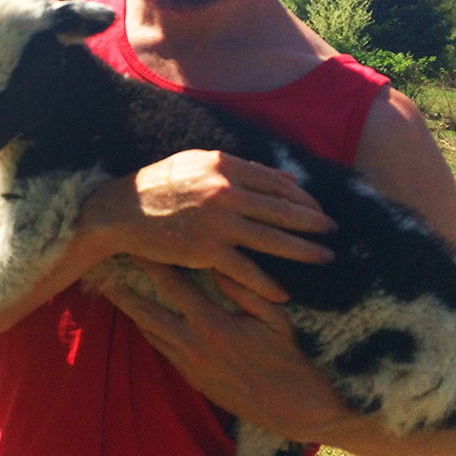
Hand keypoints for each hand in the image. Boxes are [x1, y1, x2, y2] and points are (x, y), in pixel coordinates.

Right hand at [81, 149, 334, 302]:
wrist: (122, 210)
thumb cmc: (160, 184)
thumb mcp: (198, 163)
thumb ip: (243, 169)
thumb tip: (288, 180)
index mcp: (224, 166)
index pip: (276, 183)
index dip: (303, 198)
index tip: (318, 209)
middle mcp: (225, 191)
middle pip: (282, 210)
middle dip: (313, 223)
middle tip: (333, 232)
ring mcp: (217, 223)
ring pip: (273, 239)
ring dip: (304, 251)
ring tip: (325, 258)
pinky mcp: (206, 251)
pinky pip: (246, 270)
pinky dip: (268, 283)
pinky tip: (284, 292)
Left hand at [102, 258, 349, 442]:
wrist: (295, 410)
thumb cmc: (291, 360)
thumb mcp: (275, 319)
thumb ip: (245, 289)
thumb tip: (221, 262)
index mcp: (213, 325)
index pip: (173, 286)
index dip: (151, 263)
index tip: (135, 245)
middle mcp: (193, 345)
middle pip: (146, 312)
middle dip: (124, 290)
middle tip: (104, 270)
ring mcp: (189, 365)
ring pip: (150, 333)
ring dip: (132, 311)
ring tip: (115, 291)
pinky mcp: (192, 379)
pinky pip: (162, 351)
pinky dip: (150, 332)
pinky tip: (142, 319)